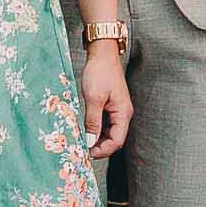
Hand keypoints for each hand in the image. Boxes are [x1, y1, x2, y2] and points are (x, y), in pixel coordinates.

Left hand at [79, 41, 132, 157]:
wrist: (102, 53)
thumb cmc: (100, 72)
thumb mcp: (94, 98)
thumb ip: (92, 121)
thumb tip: (90, 140)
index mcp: (123, 113)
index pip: (117, 141)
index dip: (103, 150)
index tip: (87, 153)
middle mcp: (122, 114)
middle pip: (114, 139)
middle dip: (100, 147)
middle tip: (83, 150)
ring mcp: (116, 110)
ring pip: (109, 132)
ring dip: (97, 139)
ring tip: (82, 142)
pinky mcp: (109, 106)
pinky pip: (104, 124)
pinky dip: (96, 130)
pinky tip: (85, 131)